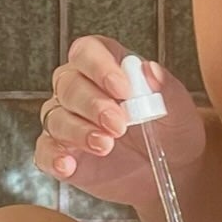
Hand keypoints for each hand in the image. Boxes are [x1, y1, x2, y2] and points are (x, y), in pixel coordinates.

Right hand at [34, 36, 204, 207]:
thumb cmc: (172, 127)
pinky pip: (44, 151)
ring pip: (55, 116)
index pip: (87, 51)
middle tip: (119, 125)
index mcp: (106, 65)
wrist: (174, 169)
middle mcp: (80, 88)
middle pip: (68, 84)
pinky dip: (53, 157)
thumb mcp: (177, 107)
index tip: (122, 88)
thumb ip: (164, 87)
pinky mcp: (62, 153)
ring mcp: (68, 121)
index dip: (99, 66)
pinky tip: (68, 165)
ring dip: (77, 131)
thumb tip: (150, 70)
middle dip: (92, 105)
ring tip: (105, 145)